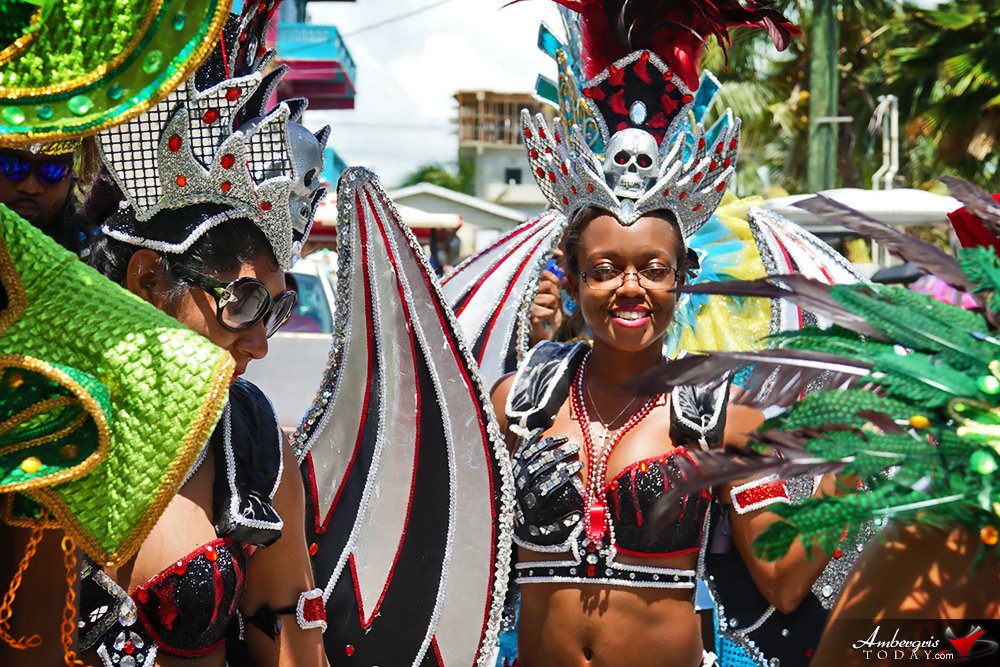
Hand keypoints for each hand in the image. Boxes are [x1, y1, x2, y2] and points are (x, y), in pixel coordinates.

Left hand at [511, 428, 581, 545]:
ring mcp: (516, 474)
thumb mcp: (546, 531)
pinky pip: (521, 449)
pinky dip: (531, 439)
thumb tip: (578, 515)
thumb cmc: (531, 525)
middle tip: (575, 448)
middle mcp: (521, 485)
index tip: (579, 466)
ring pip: (532, 454)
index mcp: (530, 502)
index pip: (548, 483)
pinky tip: (542, 430)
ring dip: (549, 445)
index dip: (564, 473)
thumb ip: (562, 524)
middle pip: (541, 465)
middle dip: (559, 455)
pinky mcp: (513, 466)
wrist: (508, 521)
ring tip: (565, 440)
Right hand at [528, 269, 563, 345]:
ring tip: (548, 314)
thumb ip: (556, 288)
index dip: (553, 277)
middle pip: (548, 285)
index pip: (542, 273)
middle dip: (556, 295)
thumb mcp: (553, 302)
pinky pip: (548, 311)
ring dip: (554, 308)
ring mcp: (526, 304)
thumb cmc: (545, 320)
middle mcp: (526, 293)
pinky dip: (551, 317)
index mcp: (530, 287)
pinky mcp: (529, 315)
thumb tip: (564, 276)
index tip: (557, 282)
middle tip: (553, 305)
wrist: (539, 338)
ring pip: (551, 298)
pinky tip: (544, 320)